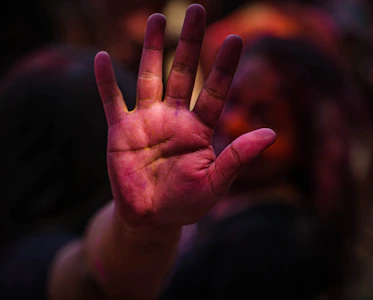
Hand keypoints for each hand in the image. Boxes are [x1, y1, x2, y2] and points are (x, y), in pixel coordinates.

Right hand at [94, 4, 275, 228]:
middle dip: (189, 43)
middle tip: (196, 10)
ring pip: (149, 77)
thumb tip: (271, 133)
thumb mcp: (215, 183)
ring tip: (158, 18)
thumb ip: (237, 157)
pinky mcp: (119, 131)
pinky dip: (106, 81)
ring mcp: (145, 121)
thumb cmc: (185, 203)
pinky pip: (112, 100)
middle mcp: (173, 118)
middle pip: (182, 73)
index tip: (235, 39)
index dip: (223, 66)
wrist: (151, 217)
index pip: (214, 91)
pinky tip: (101, 57)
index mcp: (198, 129)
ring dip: (152, 49)